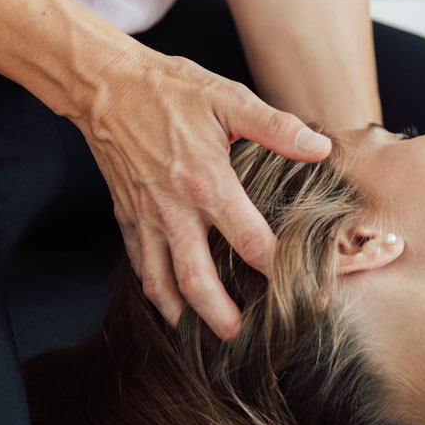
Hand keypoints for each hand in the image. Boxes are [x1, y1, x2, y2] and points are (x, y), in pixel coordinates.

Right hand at [72, 49, 331, 339]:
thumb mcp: (227, 98)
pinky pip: (139, 265)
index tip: (306, 294)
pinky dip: (155, 290)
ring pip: (161, 284)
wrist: (104, 85)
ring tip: (205, 337)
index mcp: (207, 183)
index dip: (280, 273)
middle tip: (245, 339)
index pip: (250, 242)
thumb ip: (276, 127)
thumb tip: (320, 148)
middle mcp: (174, 210)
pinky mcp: (126, 218)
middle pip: (198, 282)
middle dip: (222, 318)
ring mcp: (146, 218)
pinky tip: (173, 302)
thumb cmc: (168, 89)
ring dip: (184, 316)